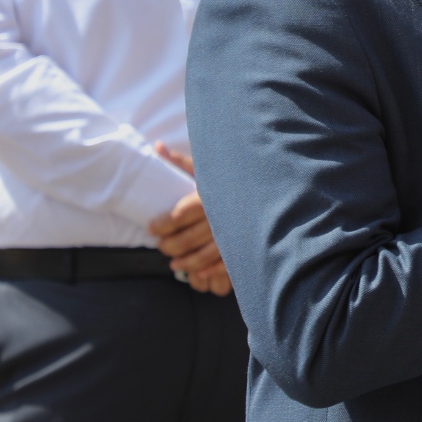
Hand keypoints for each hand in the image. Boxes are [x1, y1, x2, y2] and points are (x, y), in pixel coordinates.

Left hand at [148, 143, 231, 295]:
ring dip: (186, 262)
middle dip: (170, 245)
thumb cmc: (232, 177)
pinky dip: (210, 271)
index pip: (179, 215)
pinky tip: (199, 275)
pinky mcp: (245, 246)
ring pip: (203, 255)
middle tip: (161, 246)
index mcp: (208, 196)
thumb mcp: (207, 166)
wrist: (269, 186)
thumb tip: (157, 147)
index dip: (162, 225)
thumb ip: (182, 161)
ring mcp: (233, 234)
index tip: (152, 228)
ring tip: (173, 263)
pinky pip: (225, 265)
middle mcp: (220, 216)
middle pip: (188, 238)